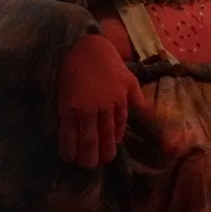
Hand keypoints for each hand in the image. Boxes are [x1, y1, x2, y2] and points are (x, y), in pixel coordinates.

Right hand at [57, 34, 144, 168]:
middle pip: (103, 138)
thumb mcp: (128, 76)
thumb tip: (143, 110)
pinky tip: (67, 155)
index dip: (112, 142)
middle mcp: (105, 109)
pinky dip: (68, 146)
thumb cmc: (105, 60)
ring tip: (84, 165)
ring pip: (88, 139)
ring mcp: (86, 109)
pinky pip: (68, 132)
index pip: (118, 128)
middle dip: (101, 154)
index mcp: (121, 102)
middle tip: (96, 165)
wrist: (82, 46)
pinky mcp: (68, 107)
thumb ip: (135, 95)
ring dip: (86, 155)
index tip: (108, 152)